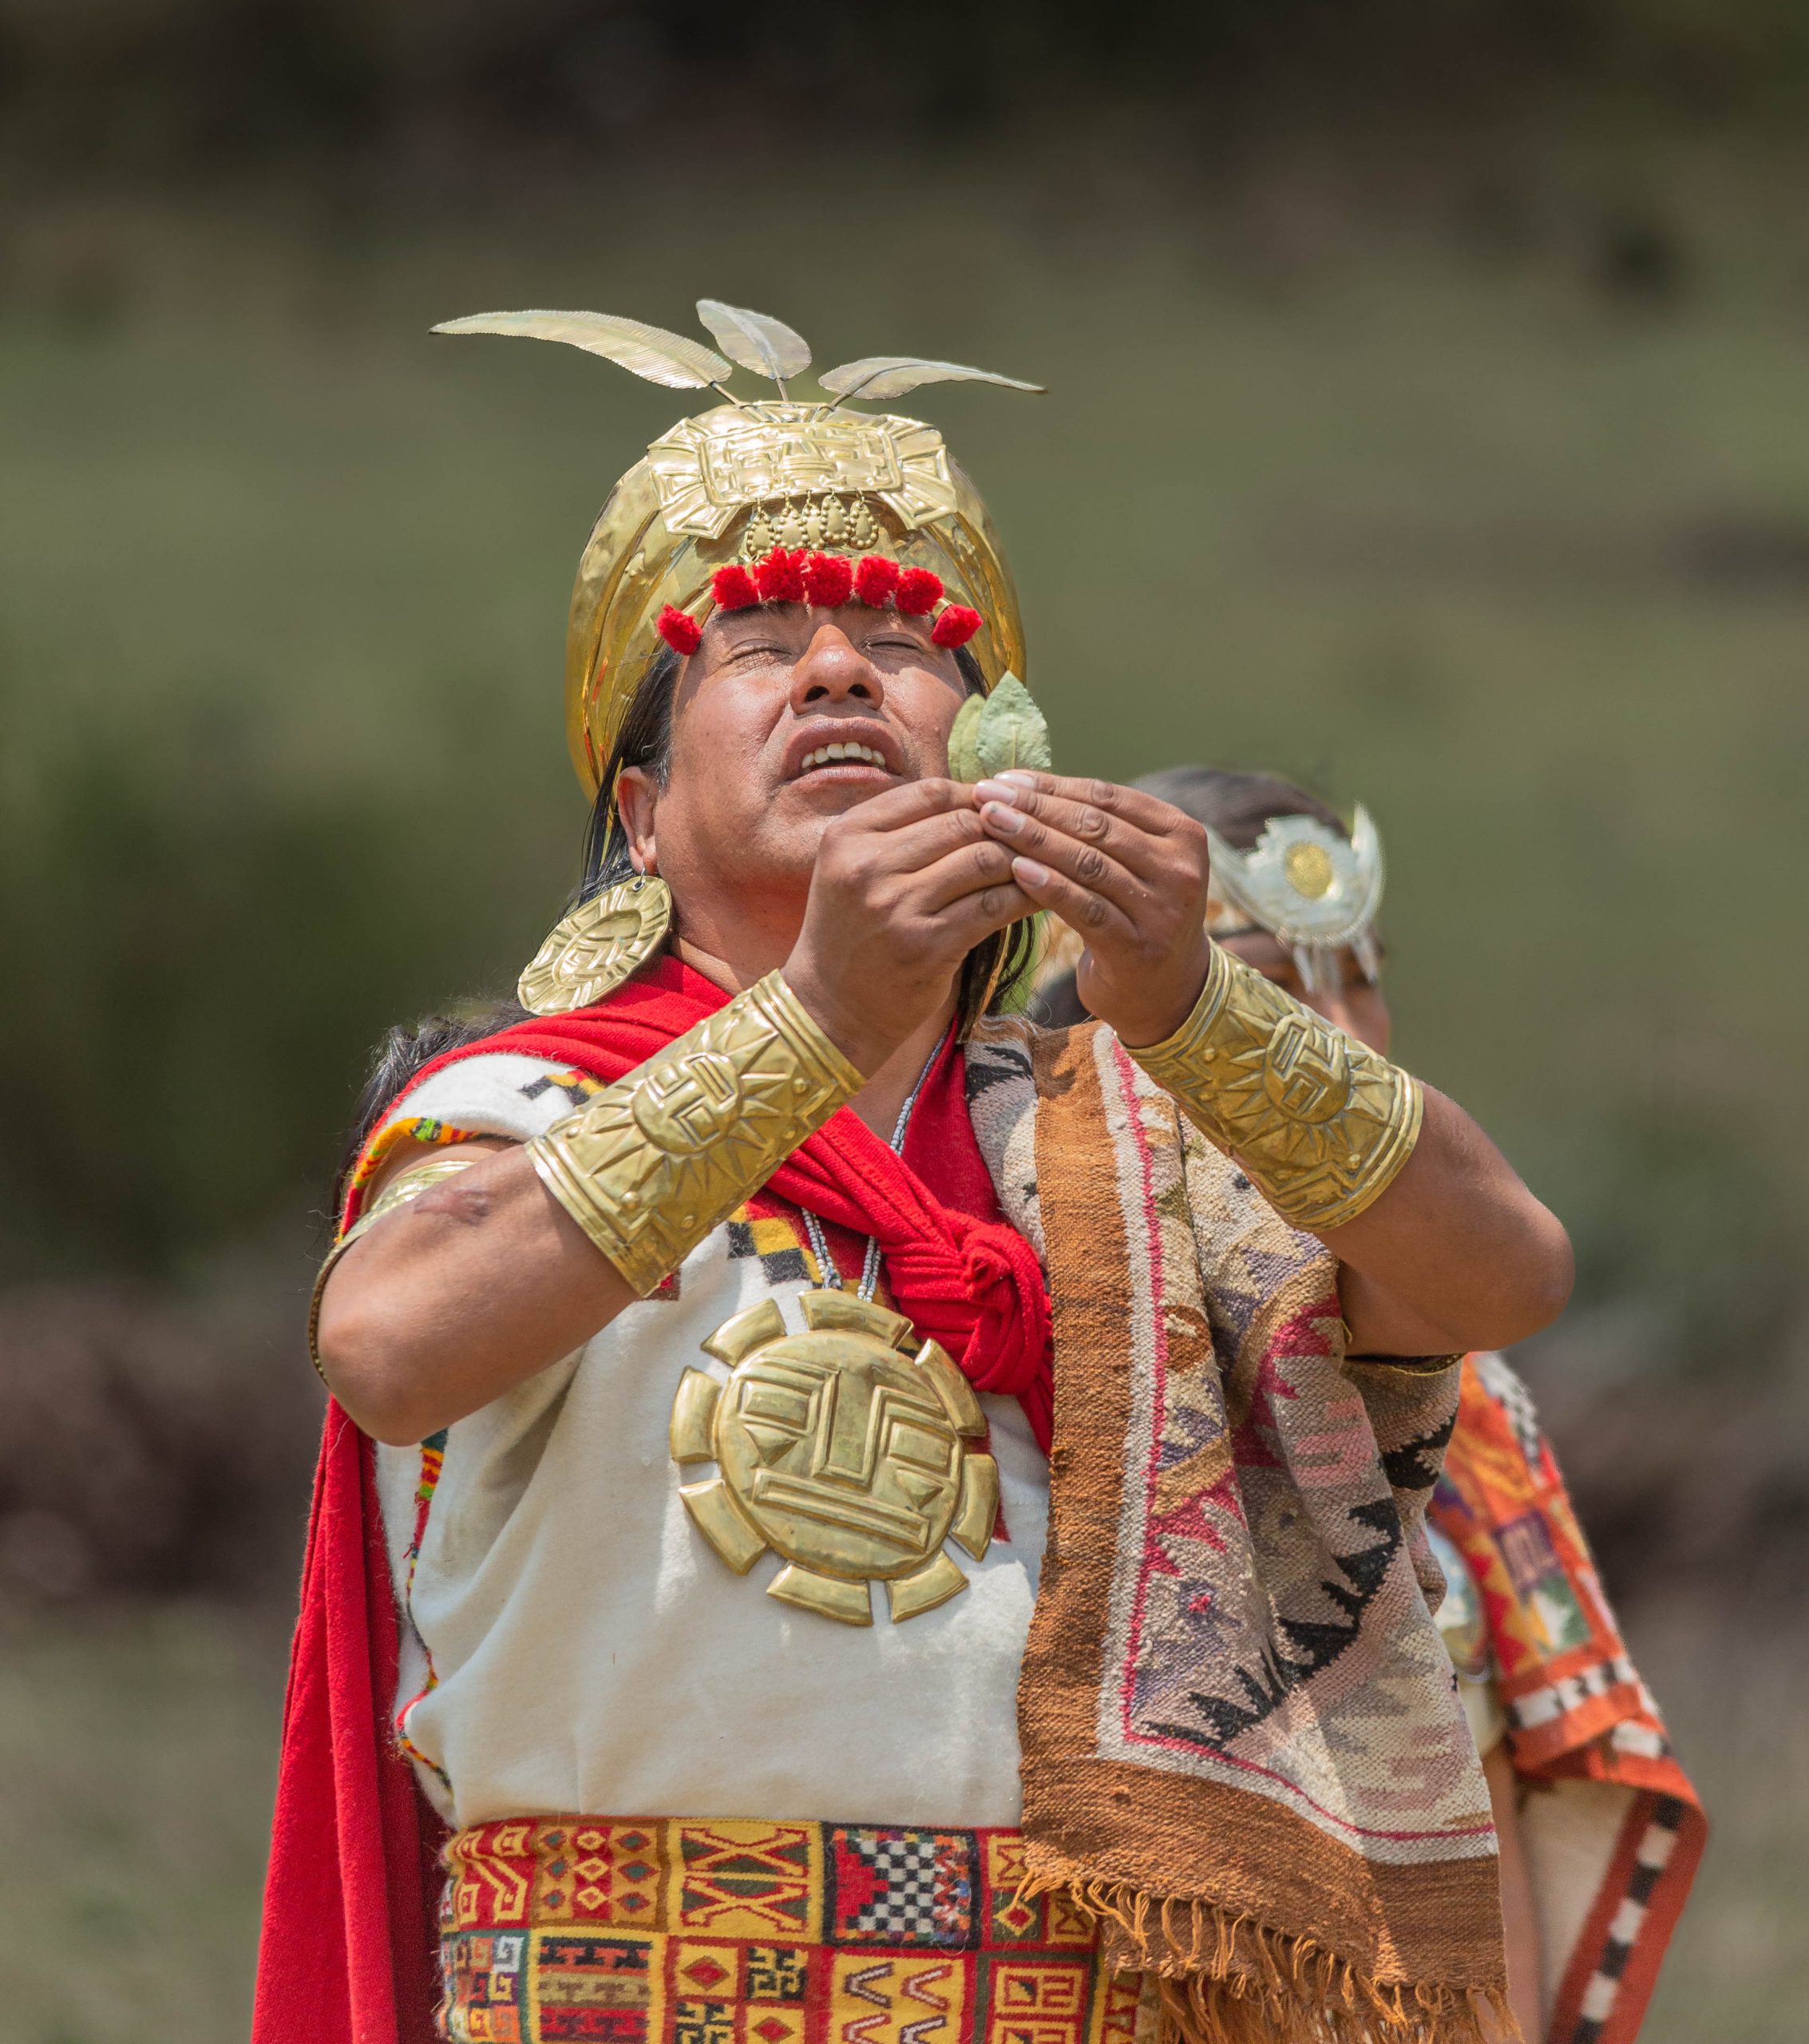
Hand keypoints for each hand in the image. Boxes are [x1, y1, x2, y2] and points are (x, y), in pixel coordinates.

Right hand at [783, 778, 1030, 1072]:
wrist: (830, 1008)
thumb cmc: (851, 933)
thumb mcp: (852, 869)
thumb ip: (900, 832)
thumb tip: (979, 798)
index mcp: (848, 836)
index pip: (930, 793)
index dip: (976, 796)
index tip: (1001, 809)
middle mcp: (868, 865)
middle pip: (962, 823)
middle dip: (1006, 827)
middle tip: (1034, 836)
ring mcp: (897, 906)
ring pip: (983, 860)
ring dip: (1022, 860)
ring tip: (1042, 864)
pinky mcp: (927, 945)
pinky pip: (993, 906)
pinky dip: (1024, 897)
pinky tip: (1039, 897)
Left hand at [973, 770, 1212, 1046]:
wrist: (1169, 993)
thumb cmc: (1135, 915)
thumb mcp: (1134, 864)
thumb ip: (1099, 829)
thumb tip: (1023, 786)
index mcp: (1182, 833)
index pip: (1107, 797)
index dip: (1052, 785)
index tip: (1003, 779)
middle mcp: (1180, 868)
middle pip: (1095, 827)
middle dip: (1035, 808)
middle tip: (985, 796)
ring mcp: (1164, 910)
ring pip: (1088, 864)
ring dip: (1033, 839)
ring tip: (990, 824)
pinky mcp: (1138, 947)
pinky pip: (1085, 909)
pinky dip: (1049, 887)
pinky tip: (1015, 870)